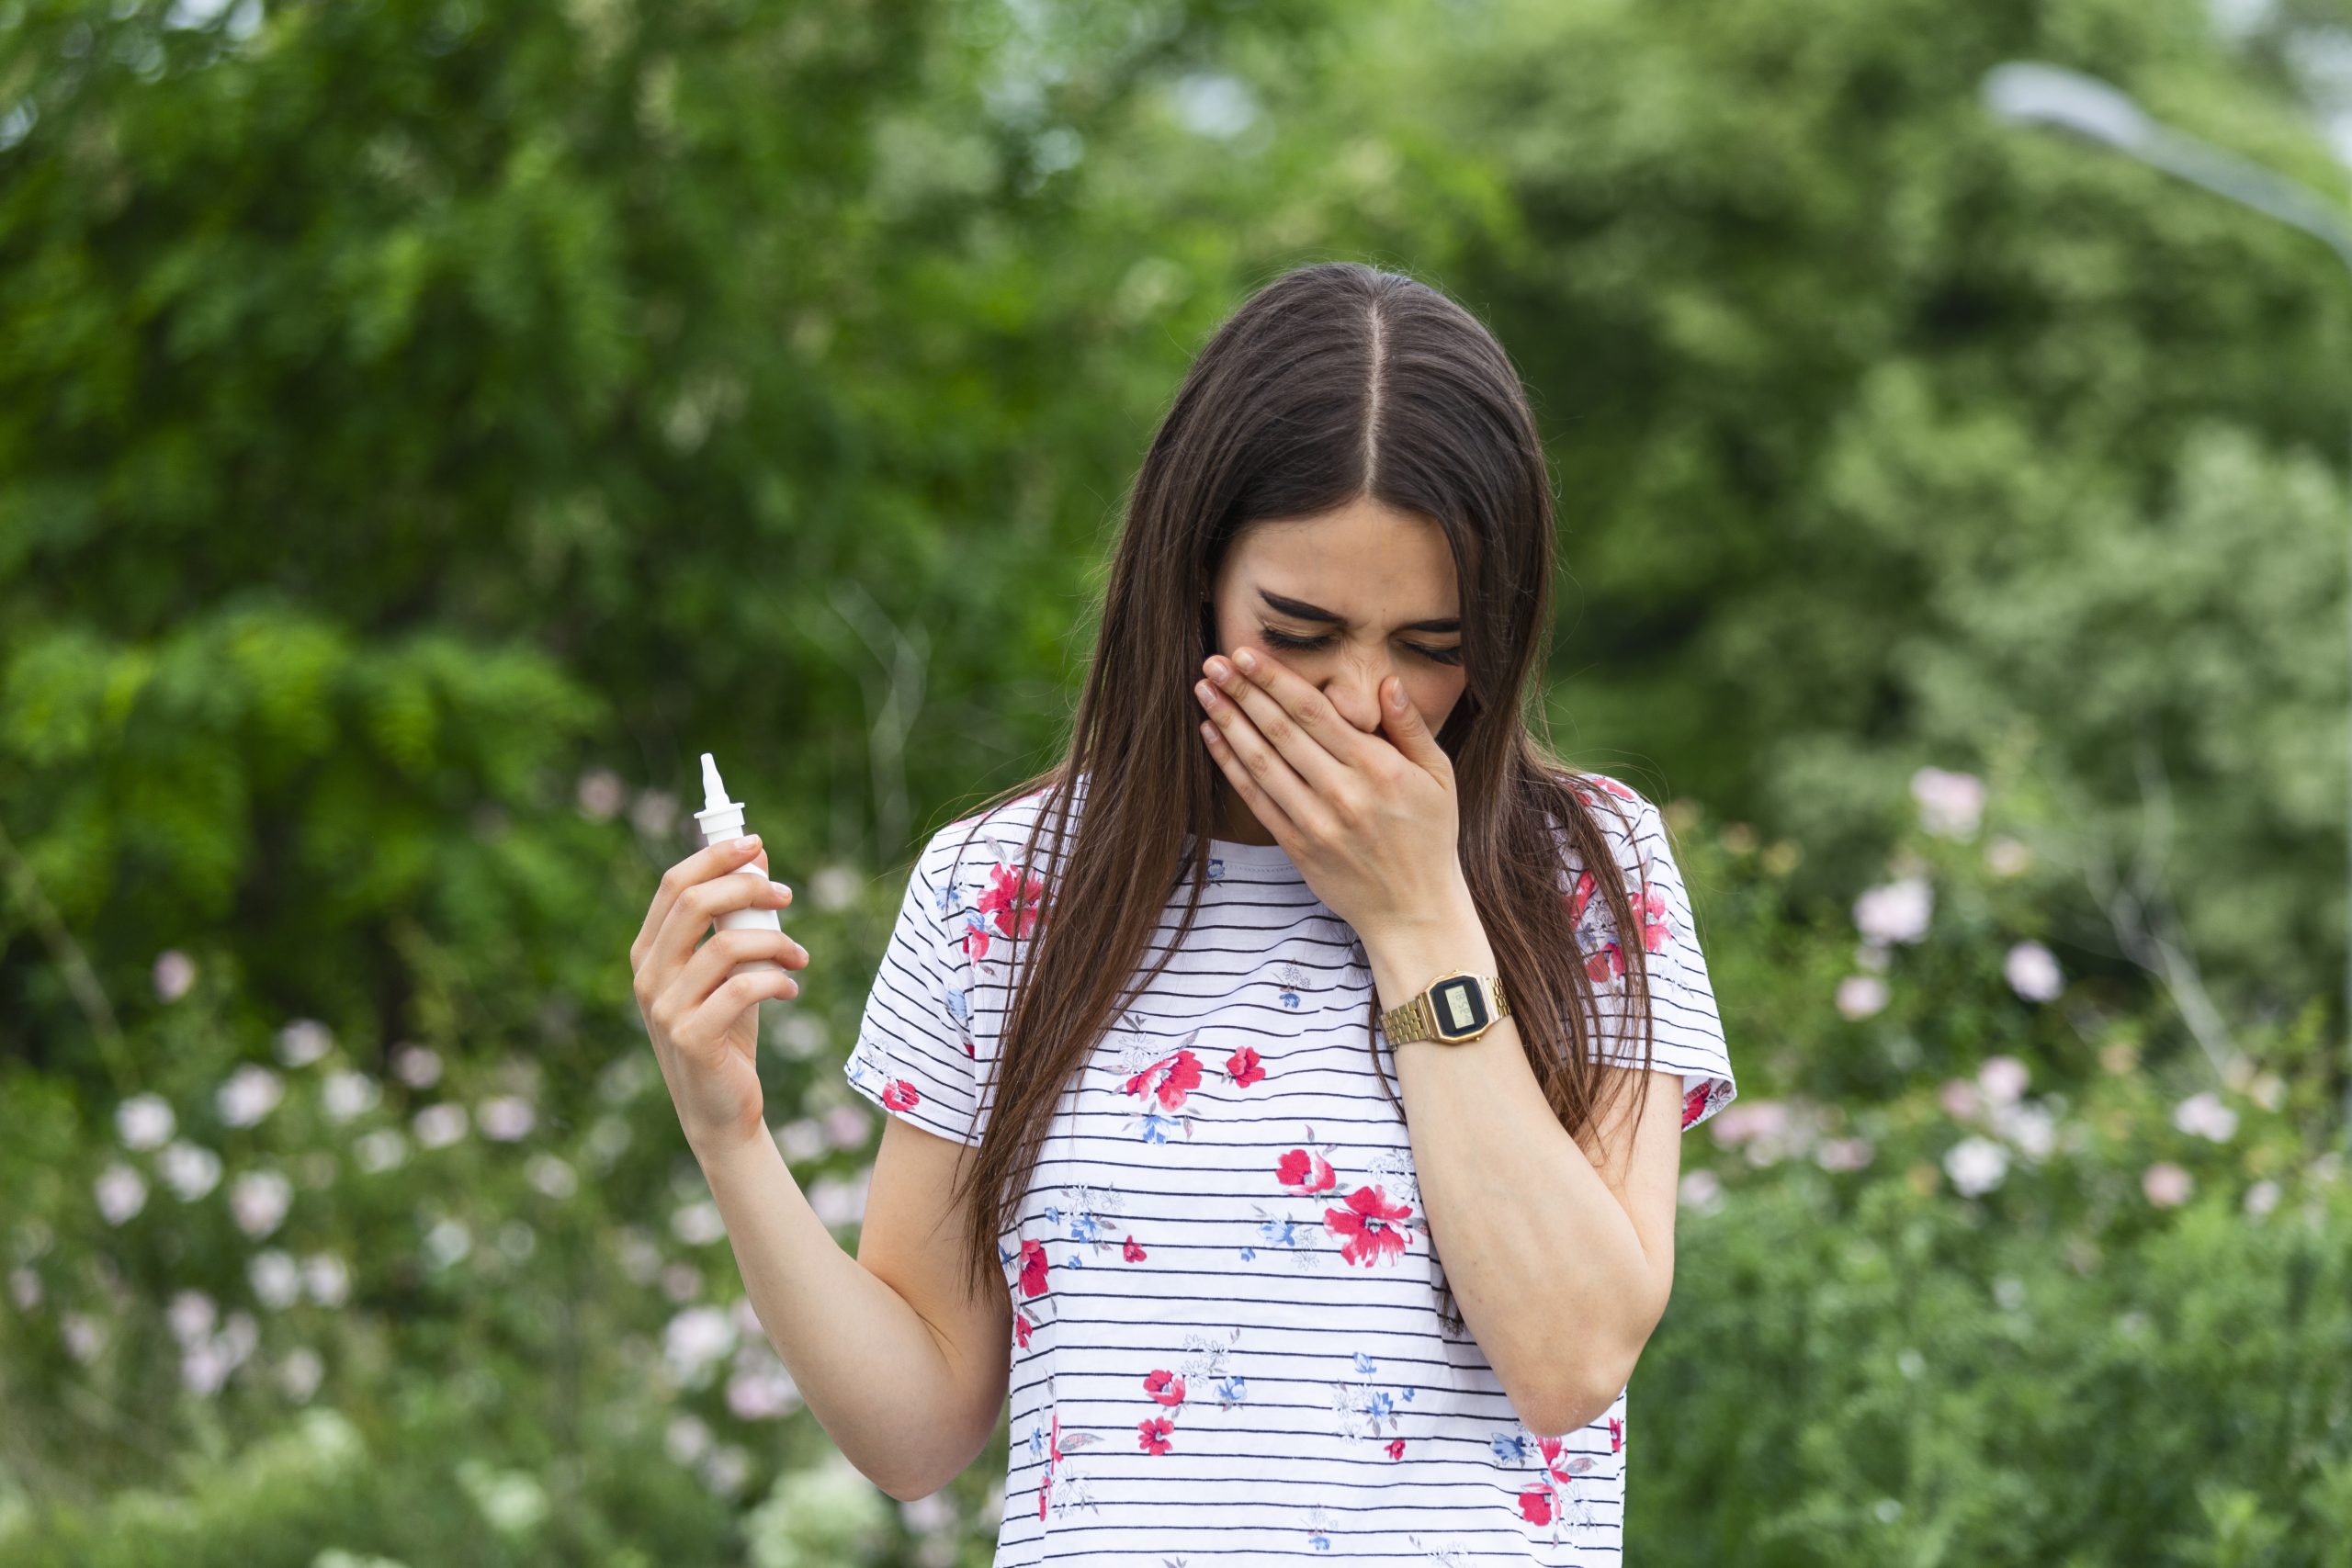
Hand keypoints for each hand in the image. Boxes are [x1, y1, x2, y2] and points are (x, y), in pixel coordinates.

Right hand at [629, 833, 810, 1158]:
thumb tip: (756, 857)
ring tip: (799, 957)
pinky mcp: (692, 1038)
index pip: (674, 884)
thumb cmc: (726, 1031)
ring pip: (726, 946)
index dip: (715, 856)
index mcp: (649, 952)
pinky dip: (776, 980)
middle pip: (693, 902)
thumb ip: (735, 919)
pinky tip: (790, 989)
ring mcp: (665, 1009)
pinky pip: (742, 988)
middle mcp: (648, 976)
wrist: (720, 1109)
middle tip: (787, 895)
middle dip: (747, 887)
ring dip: (776, 941)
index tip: (756, 844)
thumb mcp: (729, 969)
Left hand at [1194, 646, 1468, 941]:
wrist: (1414, 909)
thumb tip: (1387, 681)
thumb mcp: (1439, 776)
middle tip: (1212, 662)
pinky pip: (1256, 798)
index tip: (1245, 654)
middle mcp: (1341, 791)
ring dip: (1228, 721)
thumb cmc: (1429, 836)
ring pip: (1261, 761)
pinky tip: (1212, 736)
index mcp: (1376, 767)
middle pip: (1280, 730)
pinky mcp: (1297, 845)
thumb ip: (1410, 726)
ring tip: (1203, 691)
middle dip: (1242, 691)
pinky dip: (1230, 764)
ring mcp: (1315, 821)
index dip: (1274, 679)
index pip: (1314, 712)